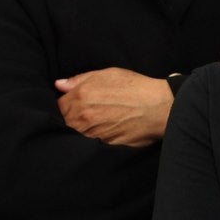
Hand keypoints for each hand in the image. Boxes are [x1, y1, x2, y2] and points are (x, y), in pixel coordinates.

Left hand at [55, 67, 171, 145]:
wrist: (160, 107)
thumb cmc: (136, 87)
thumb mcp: (109, 74)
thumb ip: (80, 79)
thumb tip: (59, 85)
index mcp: (80, 97)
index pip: (58, 106)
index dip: (66, 104)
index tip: (75, 103)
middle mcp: (83, 118)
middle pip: (65, 122)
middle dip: (72, 118)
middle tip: (90, 112)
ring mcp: (92, 134)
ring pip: (77, 134)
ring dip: (84, 128)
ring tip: (101, 120)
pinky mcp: (104, 146)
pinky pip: (92, 142)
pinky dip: (96, 137)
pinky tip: (108, 129)